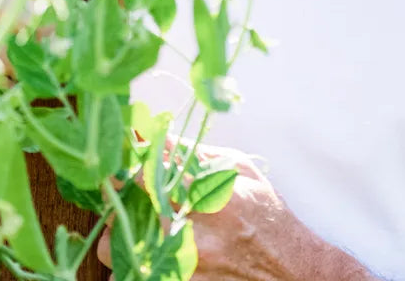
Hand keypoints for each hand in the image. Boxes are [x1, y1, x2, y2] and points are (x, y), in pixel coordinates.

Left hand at [96, 140, 371, 280]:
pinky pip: (133, 273)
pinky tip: (141, 244)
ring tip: (131, 216)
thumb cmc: (264, 212)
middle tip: (123, 186)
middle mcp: (197, 238)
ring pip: (122, 251)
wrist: (286, 265)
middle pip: (130, 215)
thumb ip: (196, 154)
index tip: (129, 154)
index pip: (153, 178)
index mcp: (213, 200)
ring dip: (118, 231)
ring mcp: (186, 268)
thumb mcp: (239, 169)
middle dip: (121, 197)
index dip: (135, 164)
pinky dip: (129, 259)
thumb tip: (158, 137)